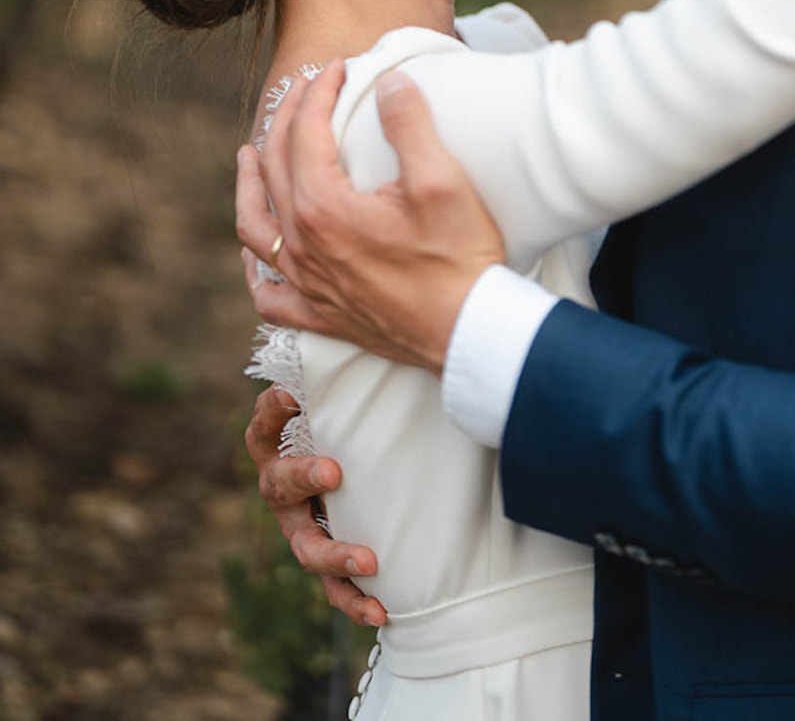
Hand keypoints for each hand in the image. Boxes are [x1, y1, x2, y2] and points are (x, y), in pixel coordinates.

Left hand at [235, 61, 505, 374]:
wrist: (469, 331)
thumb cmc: (459, 257)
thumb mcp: (442, 181)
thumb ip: (409, 124)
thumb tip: (389, 82)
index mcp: (325, 208)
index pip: (307, 133)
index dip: (319, 92)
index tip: (337, 66)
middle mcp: (303, 246)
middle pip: (276, 169)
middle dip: (288, 119)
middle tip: (304, 88)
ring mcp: (308, 284)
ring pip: (255, 228)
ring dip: (249, 185)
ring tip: (249, 155)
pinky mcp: (321, 316)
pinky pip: (269, 295)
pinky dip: (256, 270)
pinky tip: (256, 256)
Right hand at [244, 384, 386, 627]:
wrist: (360, 468)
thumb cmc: (351, 419)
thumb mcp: (347, 399)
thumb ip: (348, 377)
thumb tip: (370, 335)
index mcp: (279, 444)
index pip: (263, 427)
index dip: (270, 413)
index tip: (288, 395)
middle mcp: (282, 487)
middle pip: (278, 486)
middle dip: (302, 477)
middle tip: (332, 471)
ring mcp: (301, 527)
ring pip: (305, 546)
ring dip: (334, 554)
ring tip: (369, 560)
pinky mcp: (325, 558)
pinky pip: (332, 588)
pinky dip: (353, 601)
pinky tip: (379, 611)